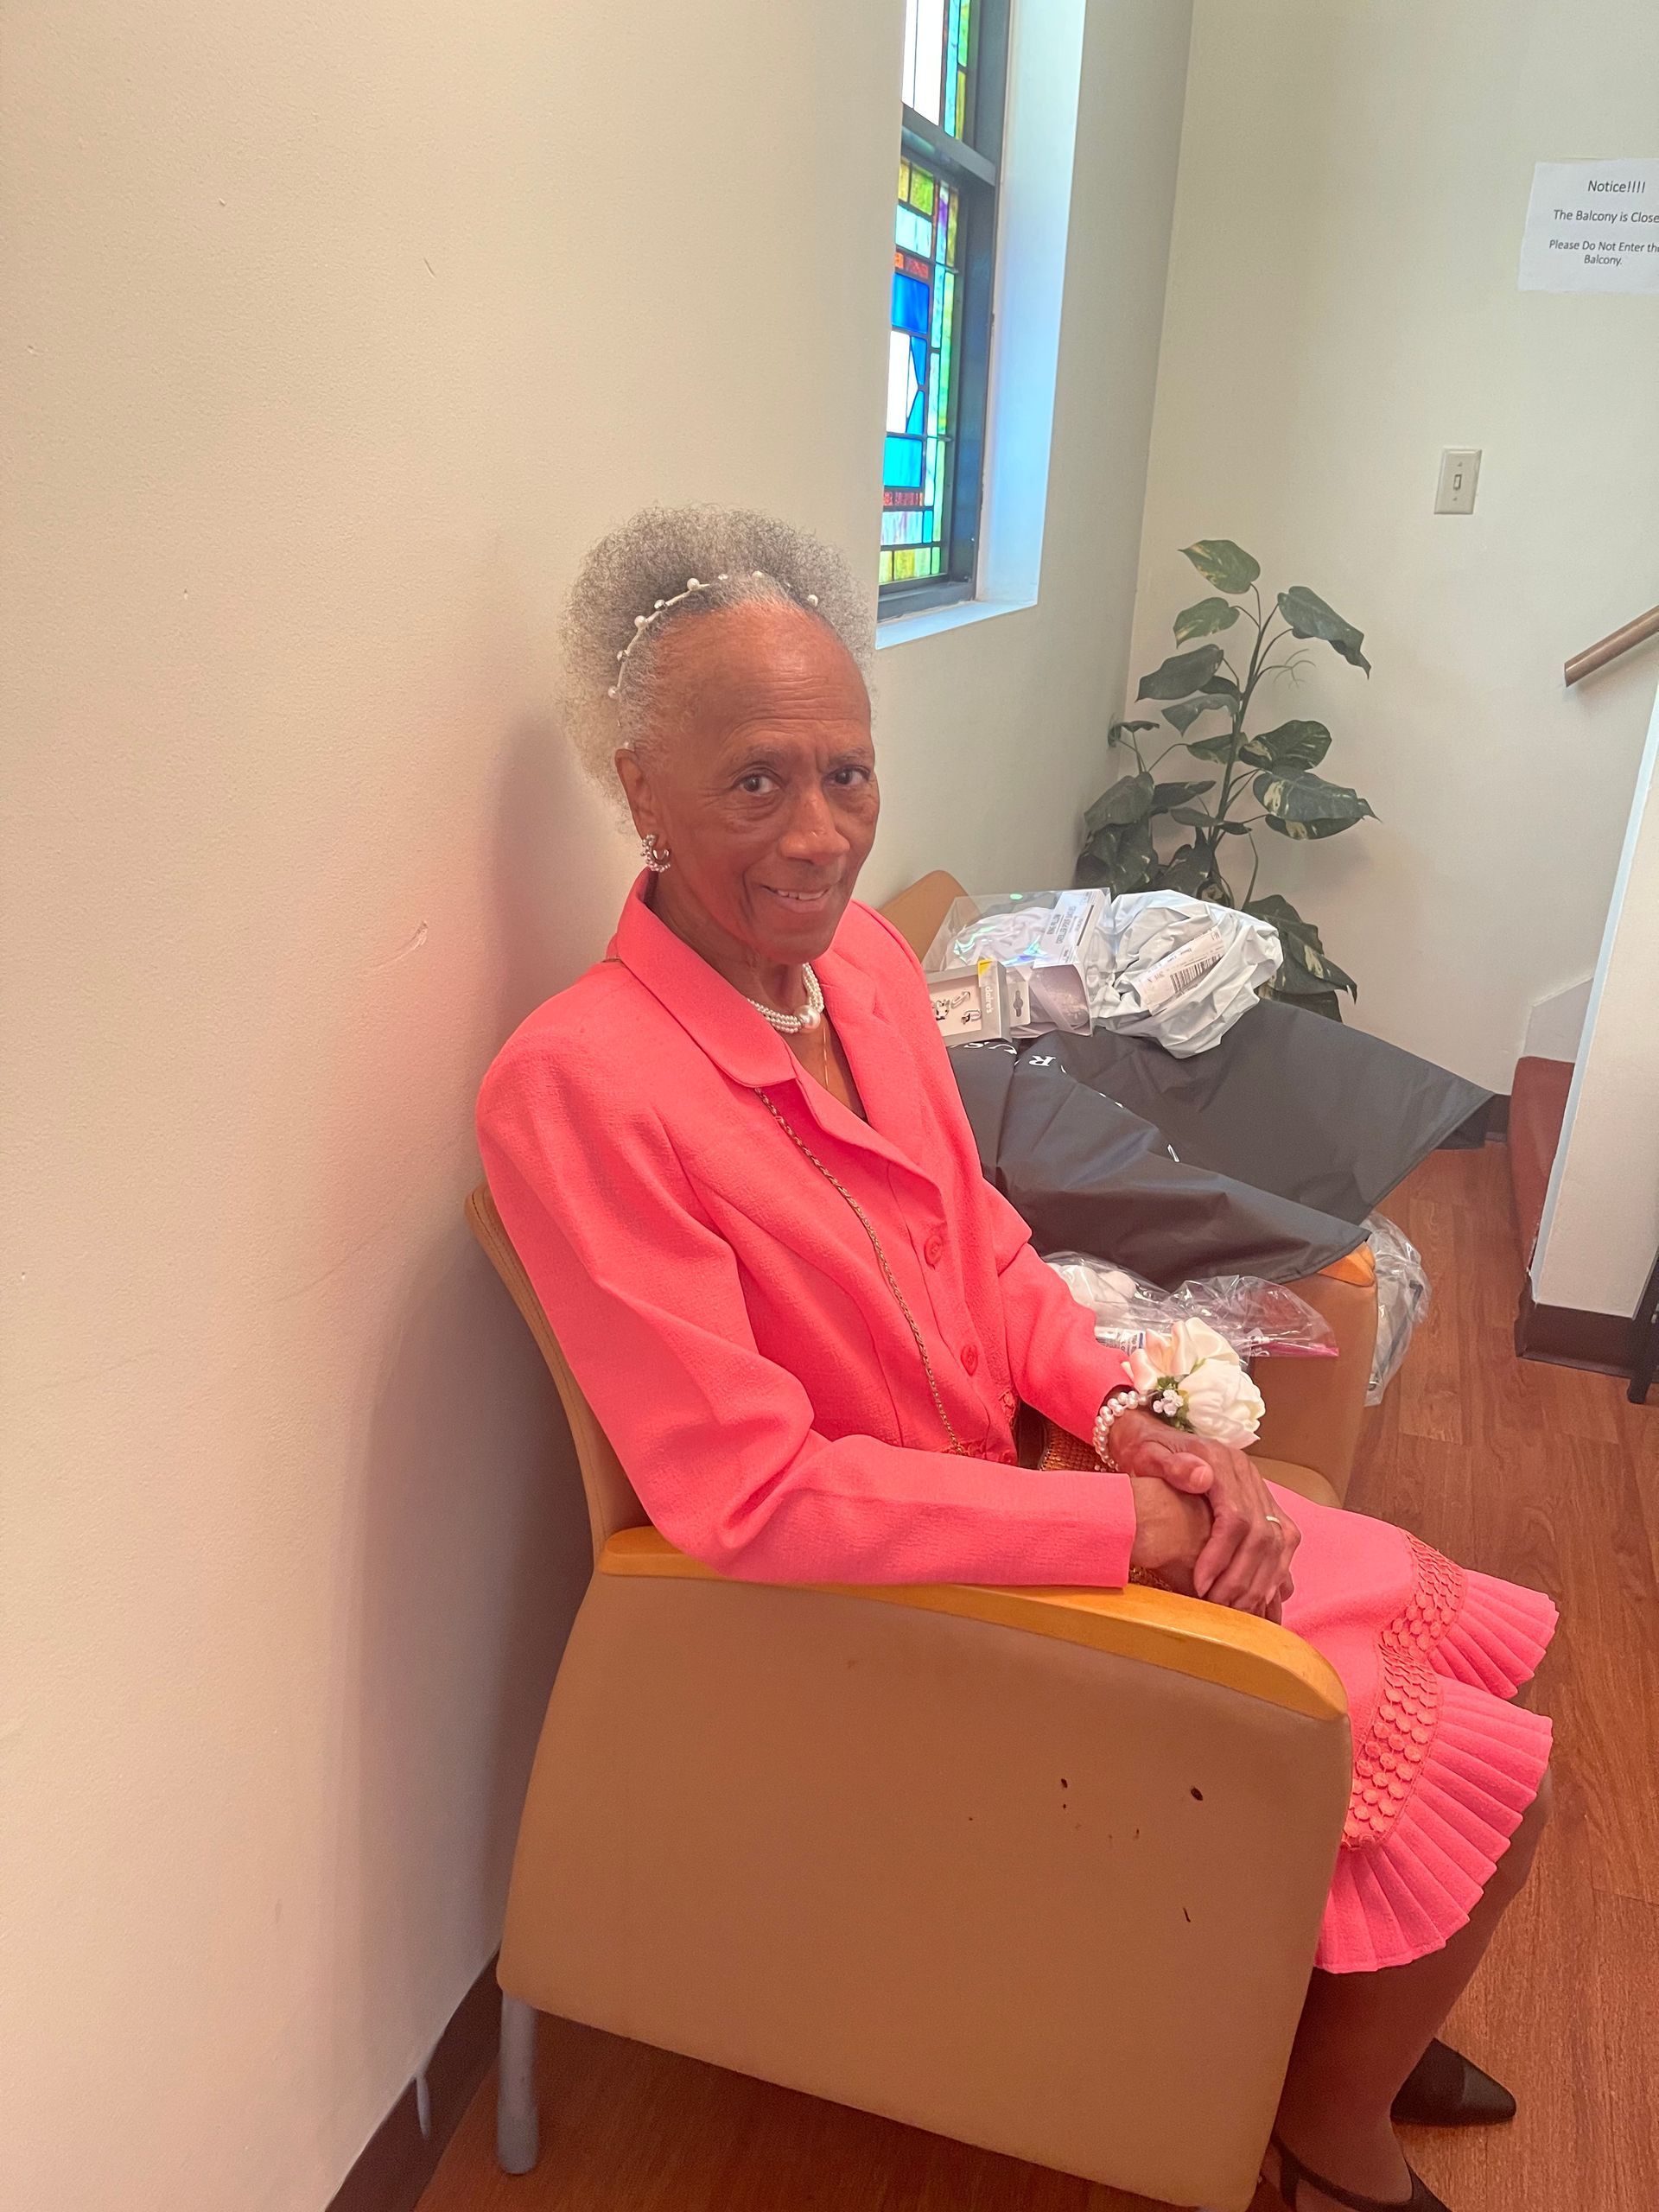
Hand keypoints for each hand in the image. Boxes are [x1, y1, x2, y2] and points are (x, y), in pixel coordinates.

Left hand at [1111, 1410, 1298, 1618]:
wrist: (1152, 1434)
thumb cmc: (1145, 1449)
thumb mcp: (1147, 1453)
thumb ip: (1170, 1465)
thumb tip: (1202, 1477)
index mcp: (1220, 1462)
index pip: (1234, 1518)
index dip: (1221, 1556)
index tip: (1201, 1585)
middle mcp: (1247, 1473)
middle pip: (1261, 1534)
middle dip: (1241, 1577)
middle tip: (1217, 1606)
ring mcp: (1259, 1487)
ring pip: (1279, 1540)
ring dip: (1262, 1580)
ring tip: (1237, 1609)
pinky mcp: (1265, 1500)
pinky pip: (1284, 1539)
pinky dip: (1276, 1570)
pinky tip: (1261, 1595)